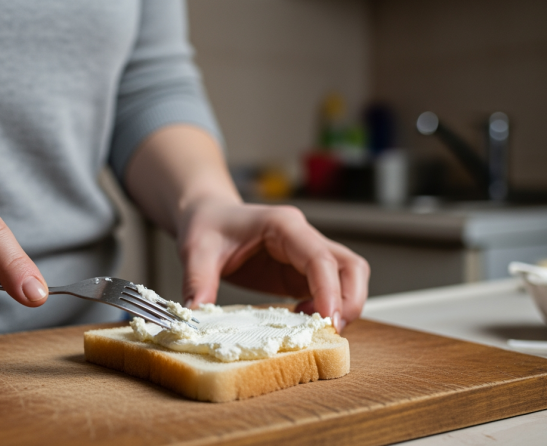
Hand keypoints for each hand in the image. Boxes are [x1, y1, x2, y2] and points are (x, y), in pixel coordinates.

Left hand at [177, 201, 368, 331]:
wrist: (208, 215)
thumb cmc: (207, 224)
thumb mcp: (196, 250)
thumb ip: (197, 281)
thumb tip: (196, 315)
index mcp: (283, 225)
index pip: (320, 258)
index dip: (329, 291)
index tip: (327, 321)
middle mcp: (303, 237)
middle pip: (350, 267)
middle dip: (349, 301)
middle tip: (329, 331)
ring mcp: (307, 255)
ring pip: (348, 277)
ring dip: (343, 306)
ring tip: (314, 328)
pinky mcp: (302, 272)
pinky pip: (329, 290)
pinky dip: (326, 309)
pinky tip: (302, 323)